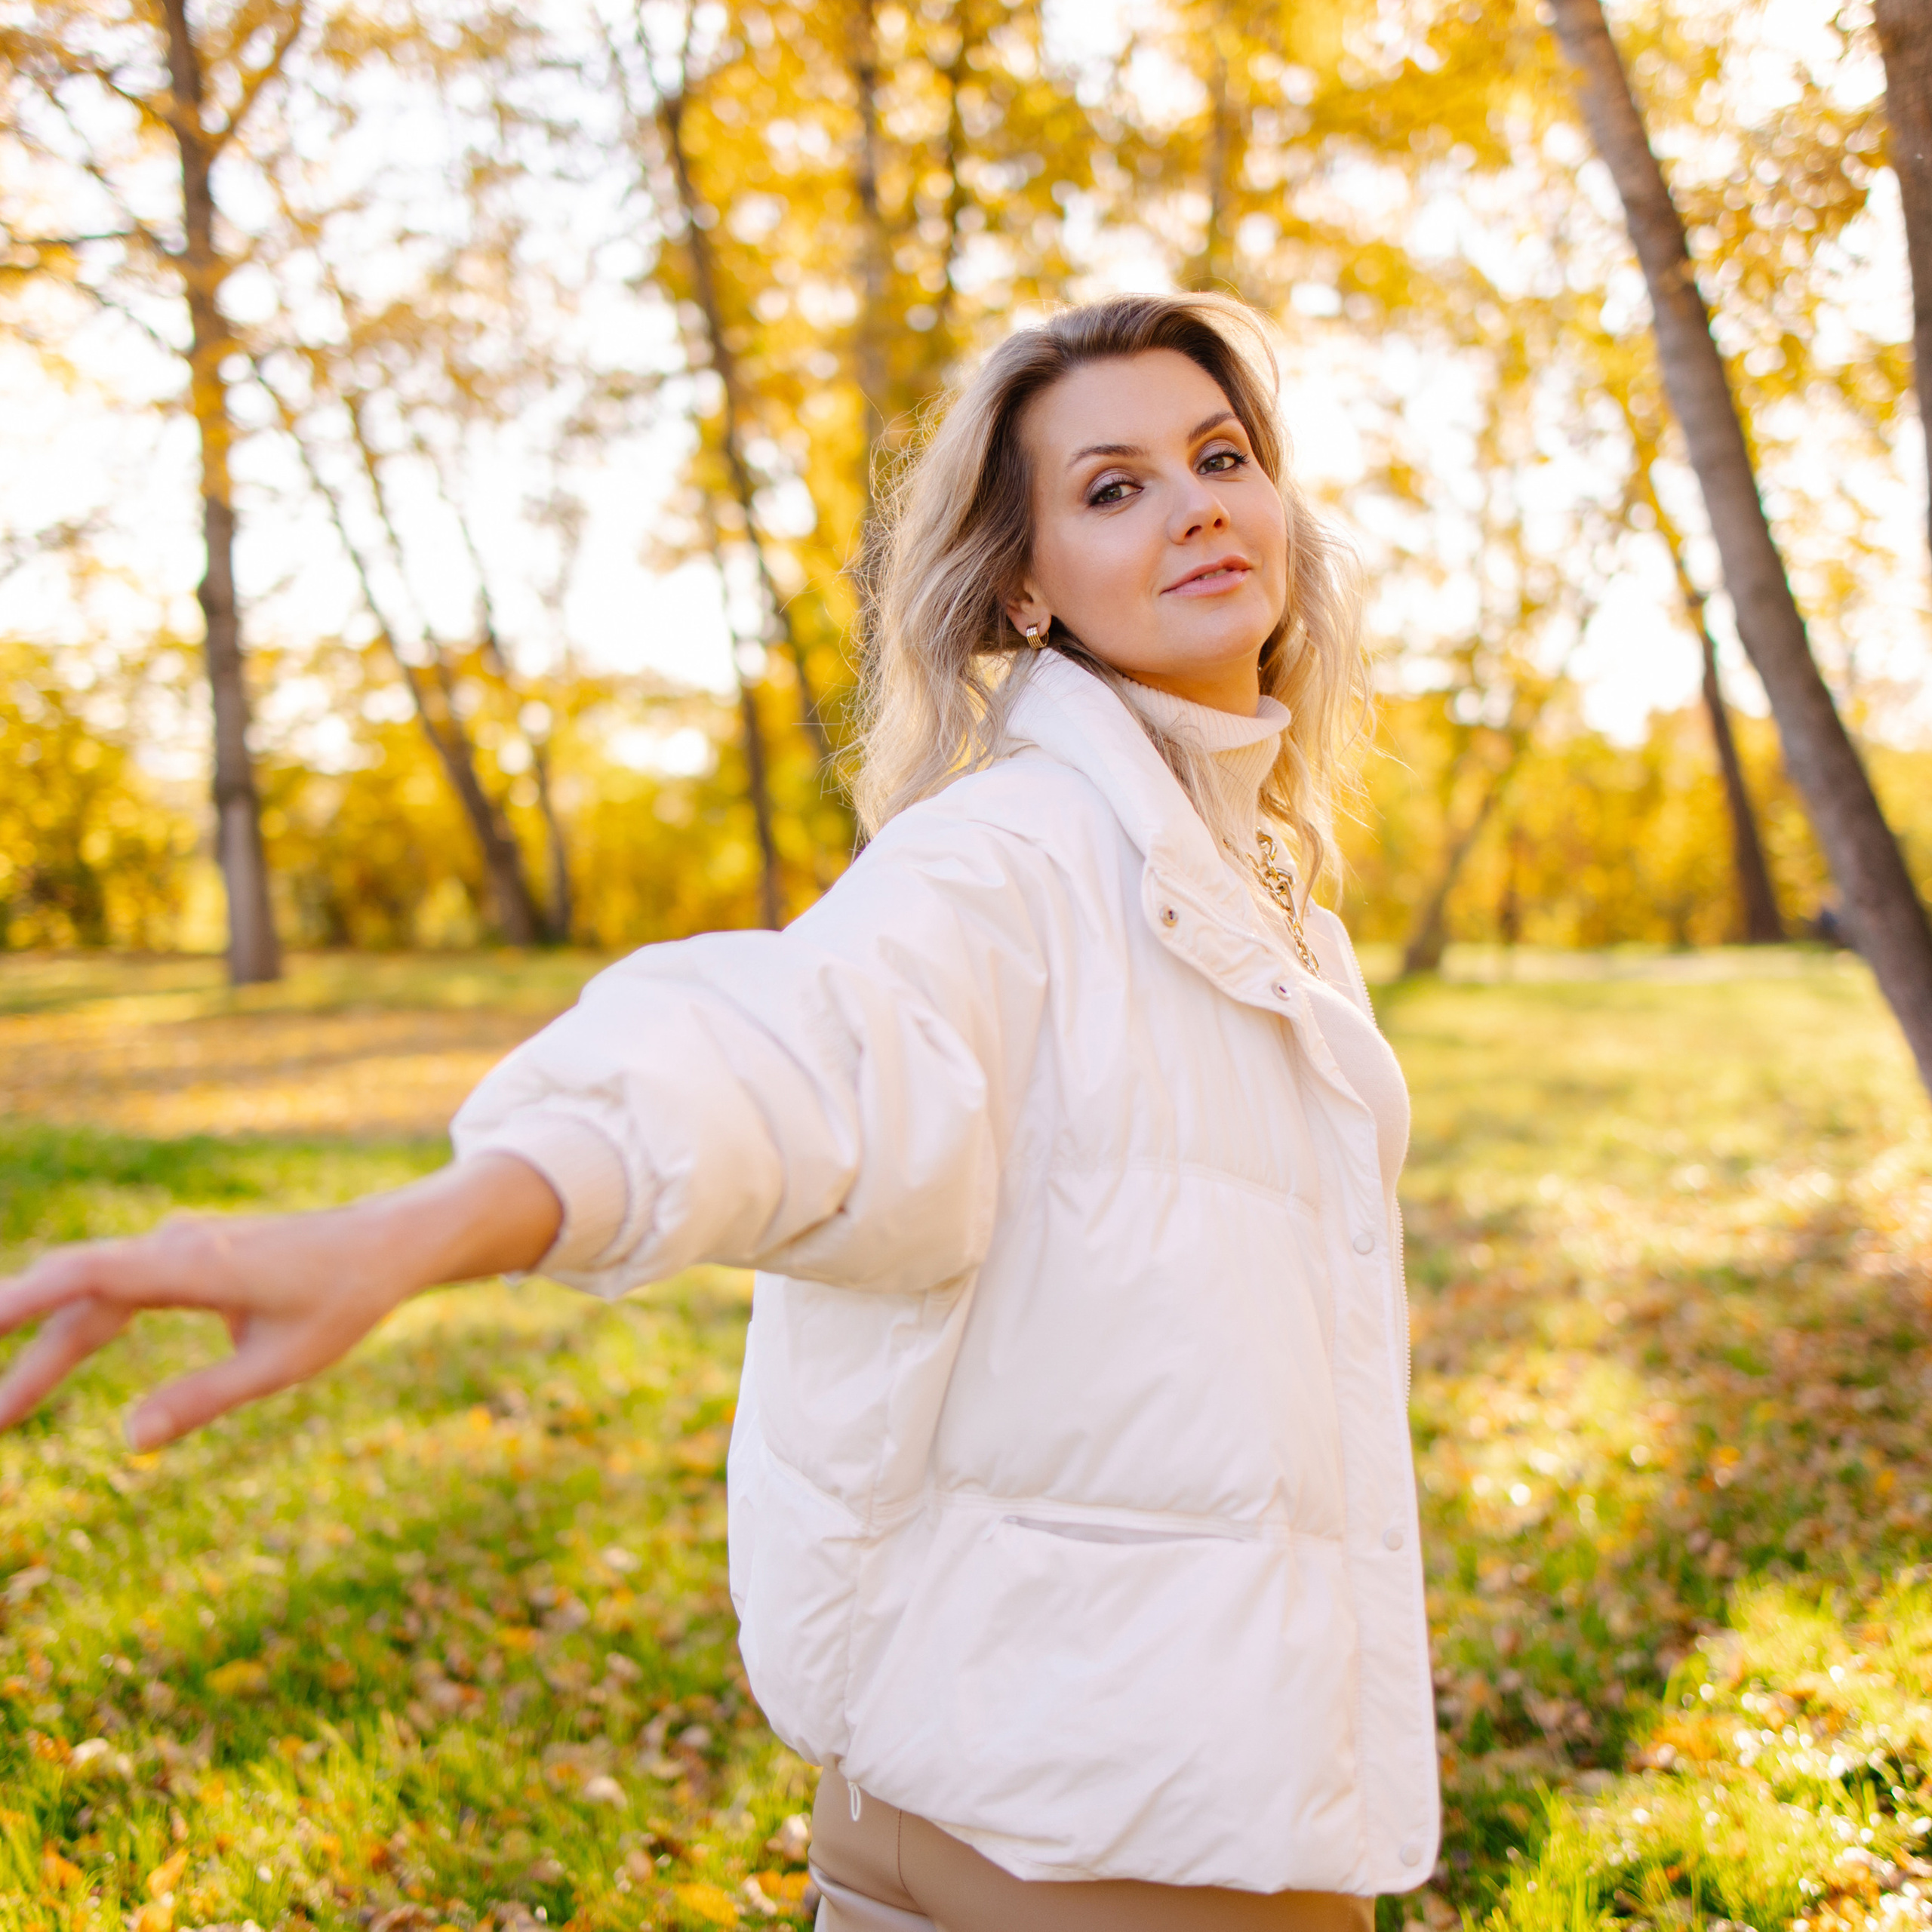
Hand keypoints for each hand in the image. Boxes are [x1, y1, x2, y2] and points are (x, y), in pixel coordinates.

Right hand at [0, 1154, 561, 1449]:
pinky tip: (49, 1366)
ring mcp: (177, 1248)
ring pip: (92, 1297)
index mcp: (195, 1265)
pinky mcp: (185, 1259)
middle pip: (76, 1295)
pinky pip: (116, 1291)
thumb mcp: (282, 1362)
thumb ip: (205, 1399)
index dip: (23, 1301)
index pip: (86, 1275)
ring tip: (5, 1411)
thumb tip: (131, 1442)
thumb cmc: (344, 1299)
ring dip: (47, 1348)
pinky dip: (78, 1326)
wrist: (386, 1244)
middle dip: (23, 1350)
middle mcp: (176, 1246)